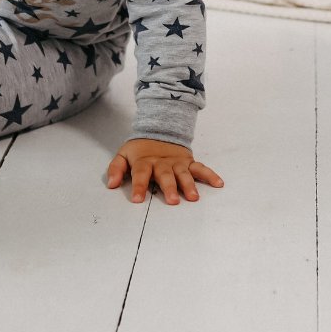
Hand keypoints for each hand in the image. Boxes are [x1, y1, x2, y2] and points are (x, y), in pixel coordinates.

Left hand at [106, 138, 223, 204]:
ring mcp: (177, 162)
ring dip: (189, 184)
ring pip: (184, 173)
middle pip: (165, 175)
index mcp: (145, 161)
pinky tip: (218, 183)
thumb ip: (116, 168)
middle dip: (169, 188)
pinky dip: (210, 175)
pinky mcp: (188, 161)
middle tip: (172, 201)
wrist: (159, 129)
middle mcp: (162, 162)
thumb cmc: (140, 150)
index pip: (141, 173)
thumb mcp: (124, 154)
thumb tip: (111, 184)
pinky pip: (200, 168)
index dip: (139, 186)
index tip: (137, 200)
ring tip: (193, 197)